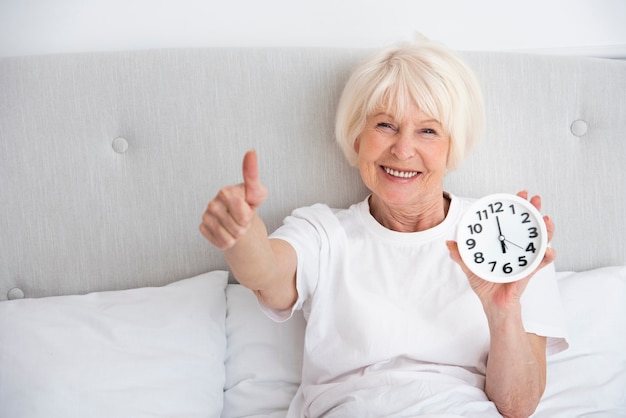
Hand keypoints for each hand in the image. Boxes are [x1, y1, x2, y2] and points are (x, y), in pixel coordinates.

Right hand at [199, 150, 267, 249]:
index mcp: (225, 192)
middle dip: (244, 226)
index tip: (247, 208)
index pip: (243, 213)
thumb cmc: (249, 204)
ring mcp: (206, 216)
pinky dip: (228, 241)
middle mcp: (213, 202)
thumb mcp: (257, 192)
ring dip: (237, 235)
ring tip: (237, 225)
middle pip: (237, 226)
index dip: (249, 215)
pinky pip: (221, 242)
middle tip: (243, 219)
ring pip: (228, 236)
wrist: (240, 219)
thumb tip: (250, 151)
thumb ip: (253, 174)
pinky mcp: (203, 228)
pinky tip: (228, 232)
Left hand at [447, 190, 556, 307]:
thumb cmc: (486, 284)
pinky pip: (541, 263)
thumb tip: (449, 243)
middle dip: (535, 211)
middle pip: (530, 226)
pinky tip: (548, 250)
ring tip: (547, 220)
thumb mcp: (471, 266)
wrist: (493, 304)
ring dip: (546, 230)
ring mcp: (526, 259)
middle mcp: (519, 249)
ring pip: (541, 241)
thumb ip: (461, 255)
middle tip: (535, 199)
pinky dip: (546, 256)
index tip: (520, 194)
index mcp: (505, 244)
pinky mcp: (528, 273)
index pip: (513, 221)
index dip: (518, 207)